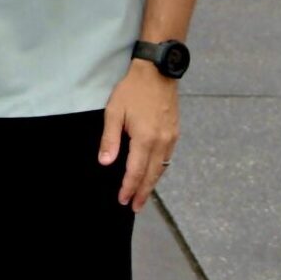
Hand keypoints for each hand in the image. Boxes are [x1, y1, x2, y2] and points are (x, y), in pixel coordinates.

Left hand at [99, 61, 178, 212]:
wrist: (157, 72)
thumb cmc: (132, 90)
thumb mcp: (114, 111)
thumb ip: (110, 139)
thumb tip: (105, 163)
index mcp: (145, 139)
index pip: (135, 172)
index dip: (129, 188)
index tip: (123, 201)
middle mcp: (161, 143)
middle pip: (151, 175)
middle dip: (142, 193)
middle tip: (135, 208)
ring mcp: (171, 138)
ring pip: (161, 168)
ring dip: (152, 183)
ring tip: (143, 195)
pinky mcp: (175, 132)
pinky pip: (167, 157)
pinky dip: (159, 169)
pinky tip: (153, 172)